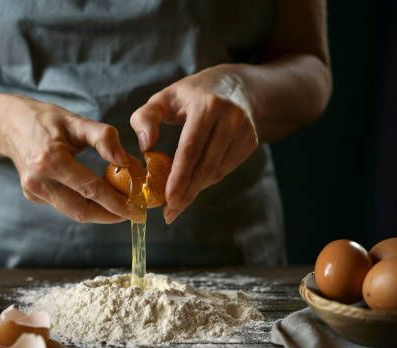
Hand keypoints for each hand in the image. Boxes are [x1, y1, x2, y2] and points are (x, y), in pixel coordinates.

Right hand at [2, 96, 131, 222]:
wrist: (8, 124)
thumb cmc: (45, 119)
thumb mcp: (76, 121)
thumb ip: (103, 138)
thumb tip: (125, 161)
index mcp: (50, 160)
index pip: (90, 189)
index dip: (116, 202)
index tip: (137, 209)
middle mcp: (38, 180)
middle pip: (81, 210)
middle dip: (110, 215)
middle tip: (133, 213)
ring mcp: (33, 191)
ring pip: (73, 212)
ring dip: (99, 212)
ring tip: (121, 205)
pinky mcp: (32, 195)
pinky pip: (64, 205)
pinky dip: (84, 203)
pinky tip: (97, 195)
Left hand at [130, 68, 258, 223]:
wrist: (234, 86)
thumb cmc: (190, 95)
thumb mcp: (164, 98)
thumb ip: (145, 118)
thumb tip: (145, 146)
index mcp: (206, 105)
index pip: (191, 147)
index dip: (180, 176)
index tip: (168, 198)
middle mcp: (230, 117)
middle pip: (206, 165)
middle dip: (187, 192)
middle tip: (169, 212)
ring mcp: (244, 130)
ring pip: (217, 171)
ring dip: (196, 191)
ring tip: (176, 205)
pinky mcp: (250, 142)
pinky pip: (225, 169)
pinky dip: (207, 182)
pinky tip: (192, 188)